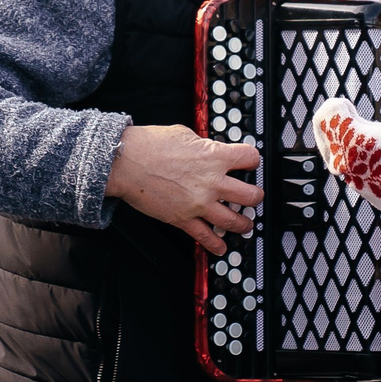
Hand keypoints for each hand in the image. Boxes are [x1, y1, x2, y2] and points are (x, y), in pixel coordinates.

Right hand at [106, 124, 264, 253]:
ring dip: (244, 223)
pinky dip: (216, 245)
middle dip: (255, 196)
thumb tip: (209, 150)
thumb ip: (203, 146)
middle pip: (251, 195)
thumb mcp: (184, 134)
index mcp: (214, 157)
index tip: (250, 163)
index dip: (252, 160)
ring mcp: (199, 203)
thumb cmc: (149, 145)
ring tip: (245, 224)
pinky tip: (221, 247)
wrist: (125, 163)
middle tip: (254, 197)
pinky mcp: (183, 219)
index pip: (250, 158)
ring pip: (235, 220)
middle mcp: (212, 182)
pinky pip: (206, 237)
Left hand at [311, 57, 380, 221]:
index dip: (335, 109)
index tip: (344, 103)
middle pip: (331, 146)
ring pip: (347, 167)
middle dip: (336, 130)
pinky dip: (366, 167)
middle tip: (345, 117)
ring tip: (363, 137)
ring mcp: (369, 190)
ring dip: (351, 149)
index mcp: (361, 145)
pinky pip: (364, 181)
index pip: (329, 121)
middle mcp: (357, 171)